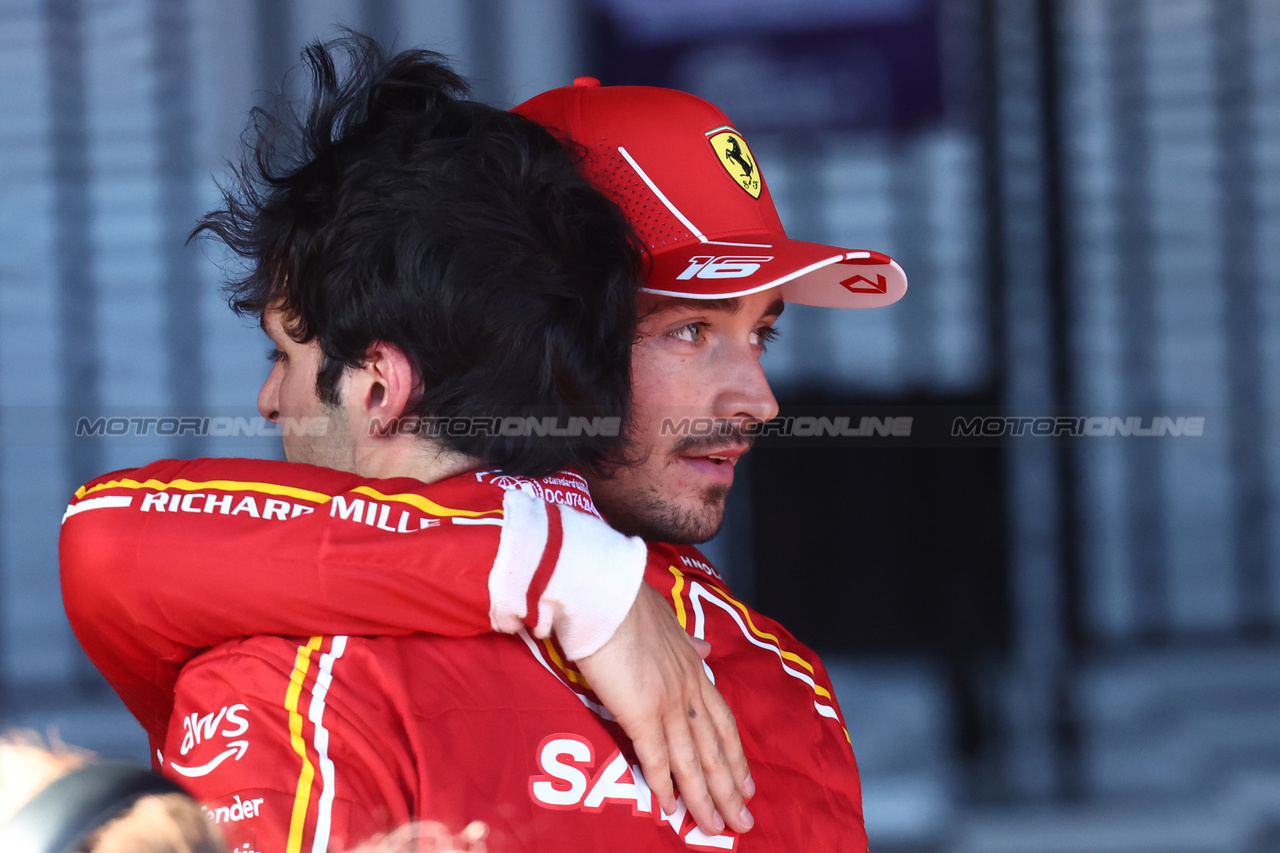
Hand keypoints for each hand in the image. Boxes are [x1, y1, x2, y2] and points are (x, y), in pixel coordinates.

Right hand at [575, 583, 754, 835]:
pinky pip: (656, 757)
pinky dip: (665, 786)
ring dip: (705, 799)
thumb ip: (685, 641)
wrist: (604, 592)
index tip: (747, 783)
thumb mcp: (667, 619)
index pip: (722, 721)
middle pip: (715, 749)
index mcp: (693, 667)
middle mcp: (687, 688)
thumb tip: (705, 647)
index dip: (735, 755)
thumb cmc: (626, 601)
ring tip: (716, 828)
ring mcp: (667, 702)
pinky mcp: (641, 711)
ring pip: (692, 761)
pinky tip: (671, 809)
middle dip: (730, 790)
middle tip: (744, 823)